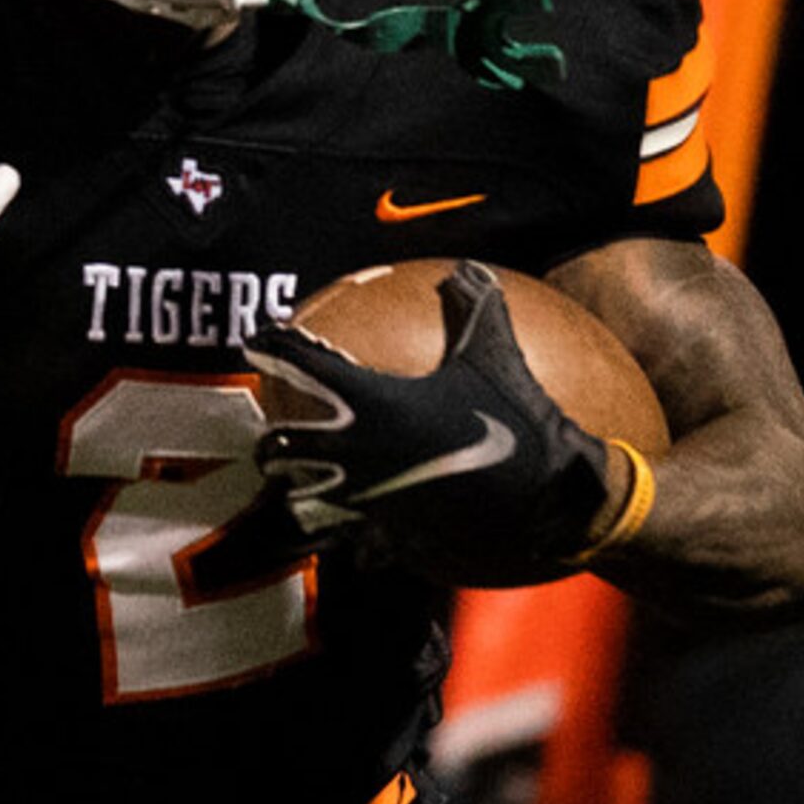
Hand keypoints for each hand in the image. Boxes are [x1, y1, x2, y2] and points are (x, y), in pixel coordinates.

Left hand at [244, 260, 621, 584]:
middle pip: (279, 445)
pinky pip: (343, 534)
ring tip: (302, 474)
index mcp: (371, 400)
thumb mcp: (494, 353)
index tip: (259, 338)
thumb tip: (465, 270)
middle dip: (272, 435)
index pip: (302, 364)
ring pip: (297, 495)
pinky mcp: (385, 532)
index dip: (274, 346)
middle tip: (280, 422)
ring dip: (293, 484)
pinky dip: (338, 528)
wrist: (544, 498)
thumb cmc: (515, 420)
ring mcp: (364, 496)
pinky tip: (351, 520)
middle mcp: (354, 449)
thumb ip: (474, 307)